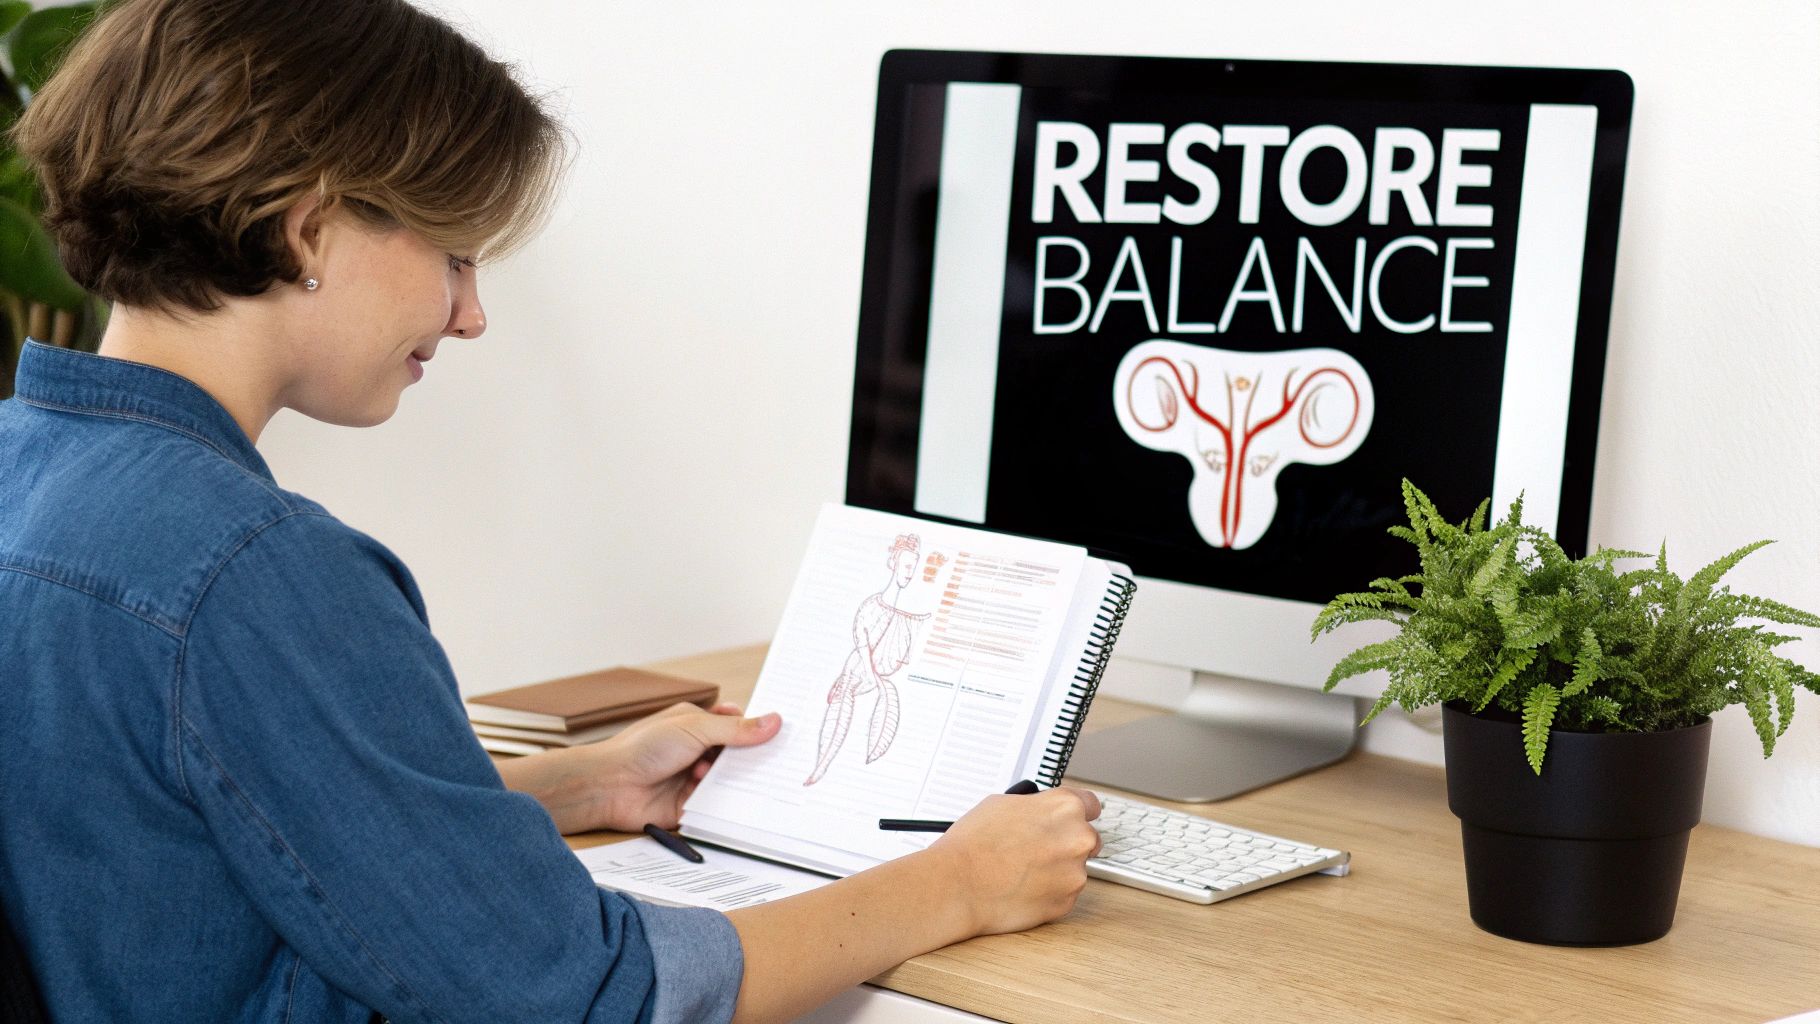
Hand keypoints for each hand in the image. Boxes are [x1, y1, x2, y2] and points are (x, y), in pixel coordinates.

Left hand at [499, 702, 779, 834]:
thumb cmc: (643, 748)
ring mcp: (695, 779)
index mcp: (697, 724)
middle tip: (788, 762)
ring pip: (731, 781)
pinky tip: (749, 805)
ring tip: (767, 782)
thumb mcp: (694, 729)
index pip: (737, 724)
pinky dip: (732, 804)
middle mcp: (698, 751)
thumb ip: (736, 729)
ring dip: (742, 781)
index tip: (788, 732)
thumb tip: (774, 721)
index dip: (760, 728)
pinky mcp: (692, 806)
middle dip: (757, 758)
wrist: (609, 787)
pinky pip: (720, 806)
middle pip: (738, 755)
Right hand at [928, 787, 1101, 935]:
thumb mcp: (1003, 803)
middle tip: (1040, 850)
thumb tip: (1043, 812)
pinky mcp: (1066, 902)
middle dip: (1068, 844)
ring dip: (1057, 870)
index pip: (1092, 805)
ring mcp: (1075, 873)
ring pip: (1075, 869)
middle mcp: (1078, 838)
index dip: (1077, 814)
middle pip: (1088, 839)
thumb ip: (1036, 806)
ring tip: (1022, 871)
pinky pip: (1064, 894)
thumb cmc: (973, 844)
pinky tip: (1022, 887)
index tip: (1070, 822)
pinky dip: (1048, 892)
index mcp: (1065, 807)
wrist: (958, 883)